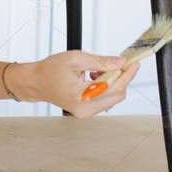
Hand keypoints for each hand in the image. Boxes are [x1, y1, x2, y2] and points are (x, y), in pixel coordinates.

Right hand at [14, 50, 139, 117]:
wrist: (36, 81)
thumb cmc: (50, 70)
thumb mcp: (76, 59)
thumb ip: (101, 62)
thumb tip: (120, 62)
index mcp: (82, 96)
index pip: (114, 87)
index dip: (127, 74)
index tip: (134, 64)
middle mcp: (85, 108)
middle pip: (116, 94)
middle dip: (120, 77)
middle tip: (118, 62)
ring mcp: (85, 112)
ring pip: (111, 98)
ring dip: (111, 82)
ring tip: (97, 69)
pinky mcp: (85, 110)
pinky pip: (103, 100)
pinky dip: (105, 87)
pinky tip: (95, 76)